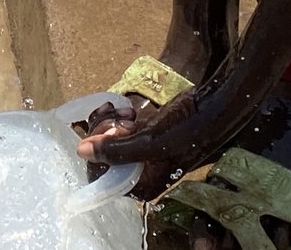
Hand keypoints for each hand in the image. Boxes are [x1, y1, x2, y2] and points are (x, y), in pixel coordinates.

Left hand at [77, 85, 245, 199]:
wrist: (209, 106)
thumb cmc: (187, 129)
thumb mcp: (152, 142)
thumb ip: (117, 150)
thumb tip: (81, 152)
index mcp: (141, 185)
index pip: (101, 176)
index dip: (100, 152)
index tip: (112, 134)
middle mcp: (136, 172)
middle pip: (98, 154)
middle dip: (105, 130)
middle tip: (123, 119)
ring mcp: (136, 152)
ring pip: (102, 136)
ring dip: (110, 119)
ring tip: (128, 111)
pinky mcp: (138, 134)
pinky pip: (112, 126)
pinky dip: (114, 114)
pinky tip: (128, 108)